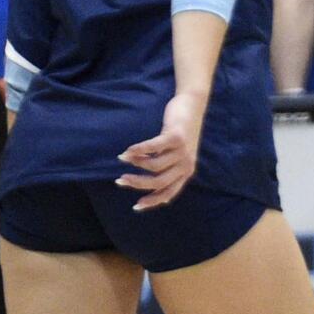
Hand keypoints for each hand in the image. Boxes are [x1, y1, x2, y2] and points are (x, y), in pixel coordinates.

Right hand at [117, 93, 205, 209]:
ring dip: (136, 163)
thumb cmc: (180, 133)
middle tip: (120, 180)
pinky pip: (152, 147)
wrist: (193, 106)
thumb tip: (151, 188)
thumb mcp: (177, 154)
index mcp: (186, 172)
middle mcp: (186, 164)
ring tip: (126, 158)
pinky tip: (127, 151)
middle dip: (137, 183)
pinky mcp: (176, 137)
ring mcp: (182, 151)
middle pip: (158, 182)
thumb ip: (168, 169)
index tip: (135, 206)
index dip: (152, 201)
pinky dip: (137, 150)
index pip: (169, 193)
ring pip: (153, 165)